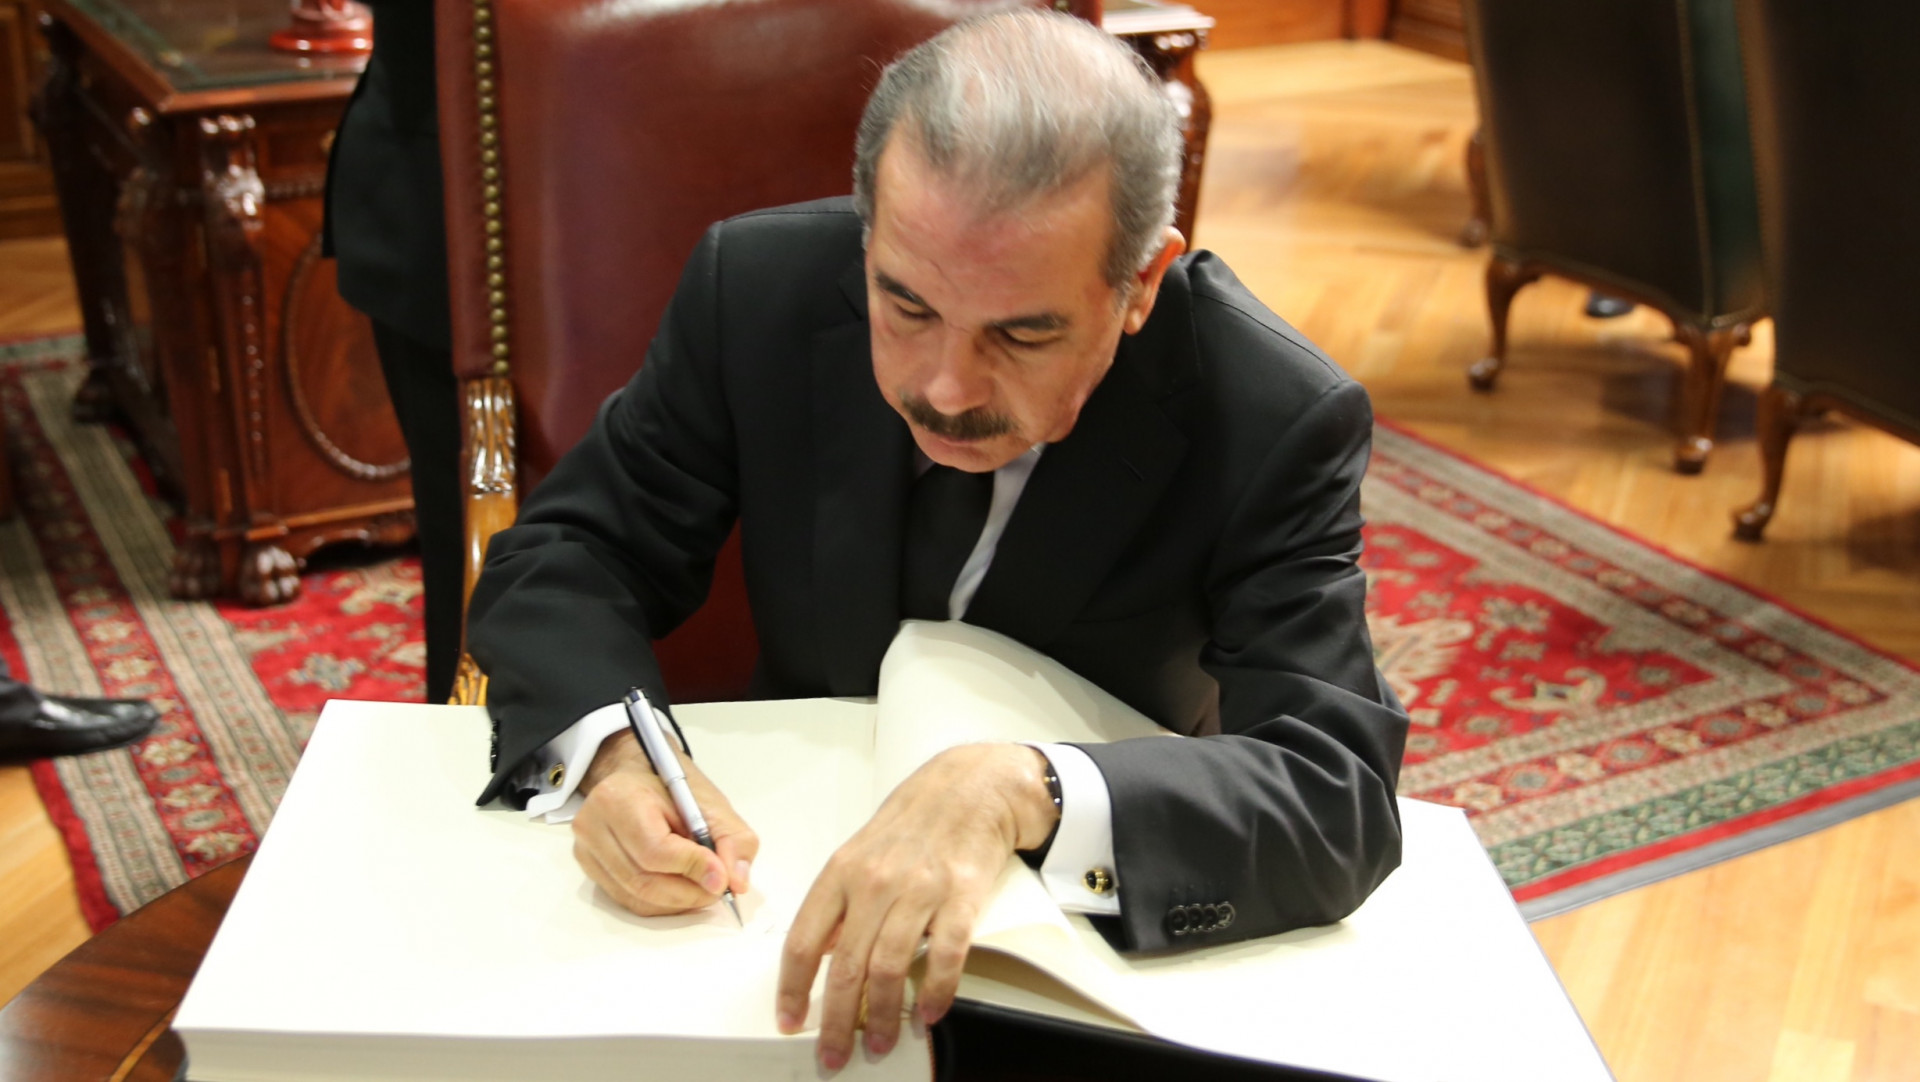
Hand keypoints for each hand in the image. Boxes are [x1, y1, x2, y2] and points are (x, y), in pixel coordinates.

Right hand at [570, 728, 757, 915]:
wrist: (637, 777)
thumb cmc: (672, 789)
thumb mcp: (711, 804)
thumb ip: (732, 840)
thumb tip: (735, 881)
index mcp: (620, 798)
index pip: (655, 849)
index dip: (692, 868)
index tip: (722, 878)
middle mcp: (593, 825)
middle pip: (644, 880)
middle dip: (689, 893)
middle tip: (718, 890)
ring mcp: (587, 850)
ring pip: (636, 896)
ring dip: (677, 902)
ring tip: (703, 889)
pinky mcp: (590, 869)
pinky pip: (628, 900)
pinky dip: (660, 903)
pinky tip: (680, 889)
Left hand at [775, 744, 1058, 1070]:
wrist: (971, 787)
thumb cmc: (913, 821)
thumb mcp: (858, 852)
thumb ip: (838, 903)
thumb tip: (816, 955)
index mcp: (841, 872)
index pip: (803, 941)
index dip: (792, 988)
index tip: (790, 1019)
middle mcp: (876, 882)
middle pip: (845, 966)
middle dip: (837, 1020)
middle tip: (834, 1053)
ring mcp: (920, 890)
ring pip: (890, 967)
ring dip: (884, 1015)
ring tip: (881, 1042)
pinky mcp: (962, 897)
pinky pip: (946, 956)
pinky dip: (936, 991)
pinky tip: (929, 1012)